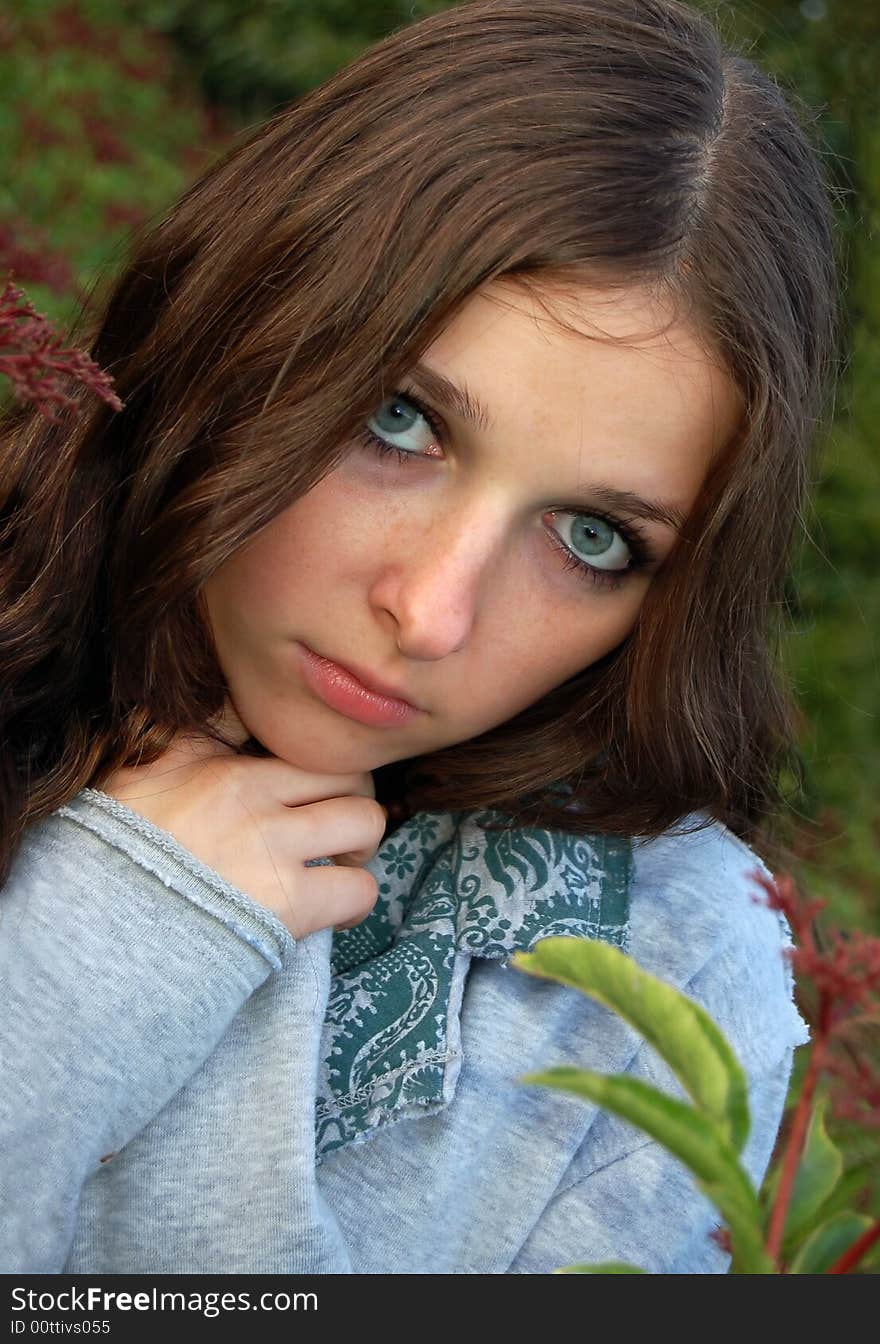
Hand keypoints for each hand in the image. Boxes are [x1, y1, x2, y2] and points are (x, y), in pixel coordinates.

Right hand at [99, 731, 384, 938]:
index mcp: (206, 754)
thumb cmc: (111, 857)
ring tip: (337, 861)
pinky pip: (358, 889)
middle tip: (331, 823)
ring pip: (365, 820)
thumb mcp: (132, 776)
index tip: (300, 775)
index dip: (304, 745)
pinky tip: (332, 907)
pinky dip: (355, 899)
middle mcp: (245, 791)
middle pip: (343, 767)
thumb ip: (180, 738)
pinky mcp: (288, 904)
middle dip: (349, 795)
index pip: (278, 717)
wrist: (92, 934)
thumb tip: (225, 708)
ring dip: (359, 844)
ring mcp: (269, 846)